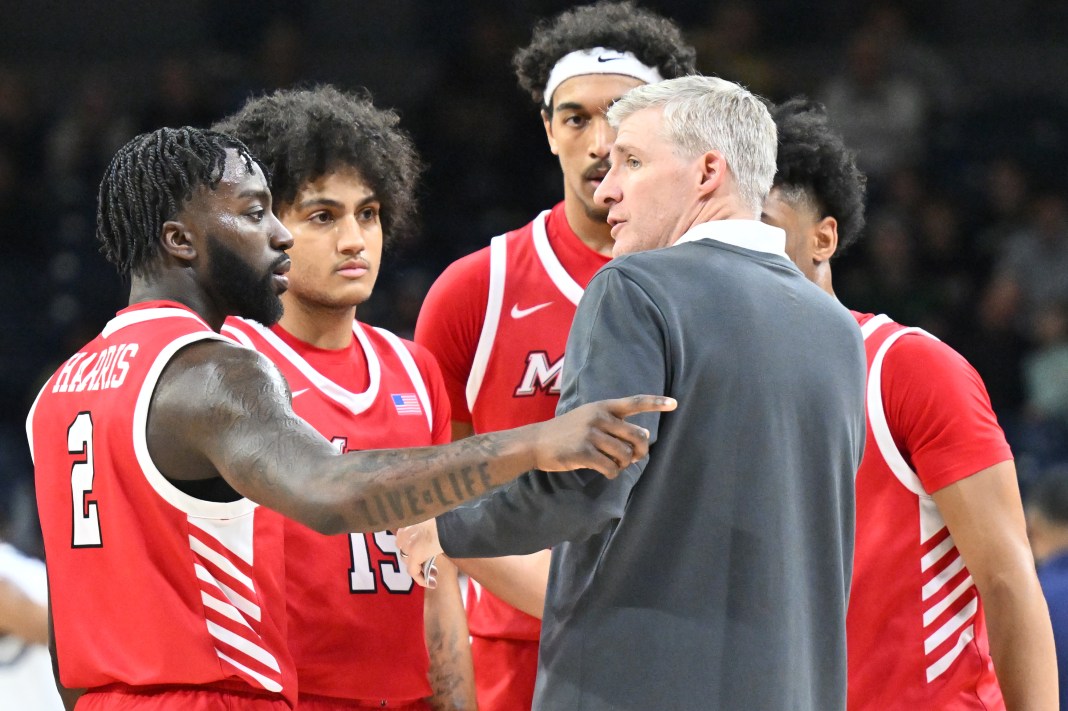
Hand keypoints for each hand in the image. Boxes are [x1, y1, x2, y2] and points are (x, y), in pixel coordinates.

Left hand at [397, 519, 442, 585]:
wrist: (449, 522)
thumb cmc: (444, 520)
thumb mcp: (430, 522)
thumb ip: (424, 529)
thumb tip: (428, 535)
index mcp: (406, 523)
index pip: (405, 541)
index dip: (413, 550)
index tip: (425, 555)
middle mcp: (403, 534)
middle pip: (406, 553)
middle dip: (418, 561)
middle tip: (431, 566)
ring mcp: (407, 545)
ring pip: (410, 563)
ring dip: (421, 570)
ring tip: (435, 574)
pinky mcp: (413, 555)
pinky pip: (413, 572)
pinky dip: (421, 579)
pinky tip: (432, 584)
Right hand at [532, 394, 675, 477]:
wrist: (537, 442)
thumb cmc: (567, 431)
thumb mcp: (589, 417)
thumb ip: (614, 423)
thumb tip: (644, 437)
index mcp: (603, 406)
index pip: (634, 402)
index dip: (656, 403)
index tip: (674, 404)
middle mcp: (599, 417)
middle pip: (637, 435)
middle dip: (640, 450)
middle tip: (633, 457)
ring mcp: (591, 435)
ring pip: (625, 454)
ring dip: (624, 464)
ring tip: (614, 463)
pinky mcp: (583, 453)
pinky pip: (611, 467)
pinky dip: (612, 473)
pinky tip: (605, 471)